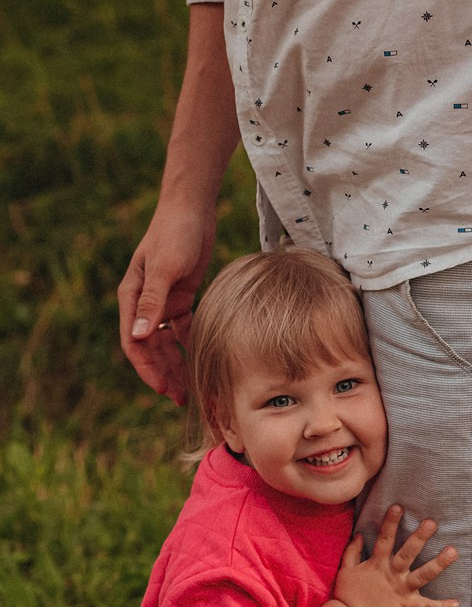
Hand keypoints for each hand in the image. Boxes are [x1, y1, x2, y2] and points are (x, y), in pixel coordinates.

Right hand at [118, 203, 216, 404]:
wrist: (192, 208)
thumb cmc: (174, 233)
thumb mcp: (164, 268)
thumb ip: (152, 303)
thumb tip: (139, 338)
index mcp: (132, 298)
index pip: (135, 343)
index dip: (147, 369)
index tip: (163, 389)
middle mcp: (144, 303)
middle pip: (151, 348)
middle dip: (164, 374)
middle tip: (181, 399)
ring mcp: (163, 302)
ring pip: (167, 343)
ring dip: (177, 364)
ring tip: (193, 387)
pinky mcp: (181, 297)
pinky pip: (183, 330)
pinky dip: (191, 345)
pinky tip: (204, 360)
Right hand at [321, 505, 458, 606]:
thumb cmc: (347, 595)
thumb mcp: (346, 570)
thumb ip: (353, 551)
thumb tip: (360, 534)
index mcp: (377, 564)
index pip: (385, 539)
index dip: (391, 523)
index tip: (399, 507)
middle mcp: (392, 575)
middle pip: (408, 553)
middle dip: (420, 537)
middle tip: (432, 523)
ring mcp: (402, 590)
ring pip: (423, 575)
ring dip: (439, 564)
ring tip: (453, 552)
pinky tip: (457, 604)